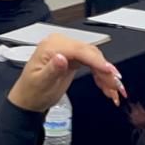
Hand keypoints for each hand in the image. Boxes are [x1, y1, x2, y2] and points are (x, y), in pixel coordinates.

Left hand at [7, 34, 123, 112]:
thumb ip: (52, 70)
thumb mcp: (41, 83)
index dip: (96, 60)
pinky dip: (100, 75)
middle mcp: (61, 44)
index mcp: (51, 46)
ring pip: (94, 58)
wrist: (28, 100)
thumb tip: (61, 58)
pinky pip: (92, 63)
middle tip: (116, 86)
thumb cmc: (32, 92)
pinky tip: (106, 86)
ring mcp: (68, 50)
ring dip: (105, 74)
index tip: (109, 71)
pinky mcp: (73, 58)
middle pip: (90, 53)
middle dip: (105, 70)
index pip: (79, 50)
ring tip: (113, 90)